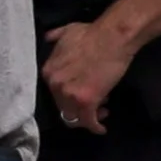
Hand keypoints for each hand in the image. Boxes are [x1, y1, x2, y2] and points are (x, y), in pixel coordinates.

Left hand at [40, 20, 134, 134]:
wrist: (112, 37)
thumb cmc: (92, 33)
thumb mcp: (66, 32)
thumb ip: (54, 37)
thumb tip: (48, 37)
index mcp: (48, 71)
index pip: (54, 93)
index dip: (68, 95)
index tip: (81, 93)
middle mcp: (55, 85)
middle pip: (63, 106)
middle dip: (78, 107)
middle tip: (97, 103)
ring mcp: (69, 94)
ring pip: (74, 117)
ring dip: (87, 117)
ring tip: (102, 111)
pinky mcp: (86, 101)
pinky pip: (89, 121)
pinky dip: (95, 127)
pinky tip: (101, 128)